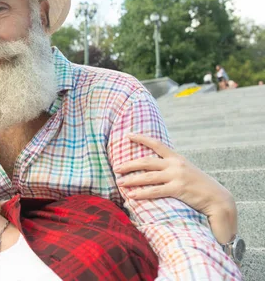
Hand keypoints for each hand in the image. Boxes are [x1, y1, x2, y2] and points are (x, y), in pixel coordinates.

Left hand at [114, 133, 236, 243]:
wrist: (218, 198)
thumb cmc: (199, 185)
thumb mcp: (186, 170)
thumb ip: (171, 166)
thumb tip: (154, 166)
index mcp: (176, 157)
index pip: (156, 144)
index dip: (141, 139)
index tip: (128, 135)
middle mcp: (175, 164)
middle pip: (146, 162)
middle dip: (129, 164)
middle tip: (116, 168)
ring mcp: (177, 176)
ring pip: (148, 176)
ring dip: (131, 180)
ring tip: (120, 183)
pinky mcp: (178, 189)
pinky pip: (155, 191)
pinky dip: (142, 193)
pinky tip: (132, 195)